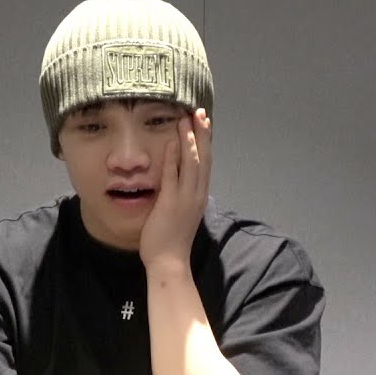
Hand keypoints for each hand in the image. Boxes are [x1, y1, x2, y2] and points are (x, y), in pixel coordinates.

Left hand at [139, 108, 210, 270]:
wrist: (170, 262)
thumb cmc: (171, 241)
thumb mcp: (181, 213)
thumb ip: (181, 196)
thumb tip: (178, 182)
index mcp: (199, 196)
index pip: (205, 163)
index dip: (205, 142)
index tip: (204, 123)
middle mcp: (197, 194)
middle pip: (203, 158)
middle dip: (202, 134)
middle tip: (200, 112)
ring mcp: (185, 198)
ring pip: (192, 163)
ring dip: (189, 139)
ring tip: (186, 119)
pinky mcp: (171, 203)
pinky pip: (172, 176)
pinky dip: (173, 157)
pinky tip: (171, 142)